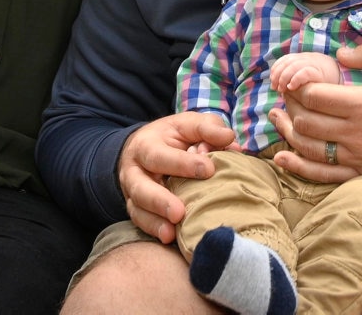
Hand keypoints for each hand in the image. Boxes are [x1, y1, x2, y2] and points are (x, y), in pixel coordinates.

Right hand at [116, 112, 235, 243]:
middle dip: (160, 200)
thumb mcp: (188, 124)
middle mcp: (134, 170)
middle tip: (179, 212)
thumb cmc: (172, 136)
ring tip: (171, 231)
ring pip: (138, 208)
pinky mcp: (136, 208)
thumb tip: (228, 139)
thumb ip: (207, 128)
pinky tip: (169, 237)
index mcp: (146, 145)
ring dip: (155, 221)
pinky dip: (153, 229)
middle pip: (141, 187)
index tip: (209, 169)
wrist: (142, 147)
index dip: (183, 163)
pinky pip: (140, 221)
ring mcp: (132, 192)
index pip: (161, 155)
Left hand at [268, 41, 361, 184]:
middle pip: (305, 121)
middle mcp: (357, 135)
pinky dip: (299, 166)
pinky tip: (283, 157)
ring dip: (288, 132)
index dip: (297, 83)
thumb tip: (341, 53)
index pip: (314, 95)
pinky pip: (323, 176)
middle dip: (289, 105)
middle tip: (286, 92)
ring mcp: (360, 159)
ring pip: (309, 148)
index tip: (296, 74)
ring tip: (278, 116)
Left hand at [269, 51, 340, 91]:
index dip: (276, 68)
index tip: (273, 82)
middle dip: (278, 74)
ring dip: (284, 78)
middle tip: (276, 87)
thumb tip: (278, 88)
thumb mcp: (309, 80)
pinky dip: (295, 79)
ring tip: (282, 89)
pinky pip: (305, 72)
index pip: (287, 58)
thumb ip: (295, 79)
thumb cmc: (327, 89)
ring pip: (294, 65)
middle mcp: (312, 59)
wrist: (348, 88)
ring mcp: (317, 65)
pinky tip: (291, 88)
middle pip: (288, 61)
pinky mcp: (322, 73)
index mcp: (307, 59)